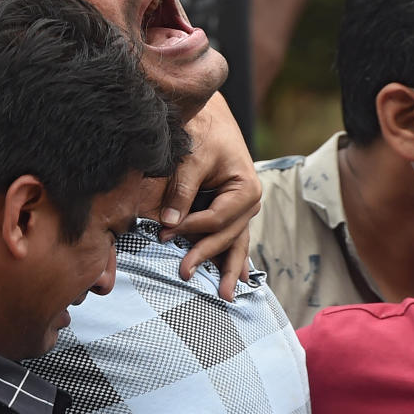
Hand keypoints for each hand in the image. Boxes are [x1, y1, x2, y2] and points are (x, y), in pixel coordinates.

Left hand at [159, 92, 260, 299]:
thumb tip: (168, 225)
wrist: (211, 117)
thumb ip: (182, 191)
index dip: (190, 228)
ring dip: (229, 269)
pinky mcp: (233, 212)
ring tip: (227, 296)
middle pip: (227, 236)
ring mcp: (243, 209)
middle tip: (184, 273)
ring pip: (235, 243)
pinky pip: (233, 238)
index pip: (216, 218)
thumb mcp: (192, 158)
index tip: (164, 235)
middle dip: (206, 255)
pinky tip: (239, 280)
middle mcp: (250, 202)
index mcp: (246, 188)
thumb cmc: (203, 133)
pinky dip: (233, 258)